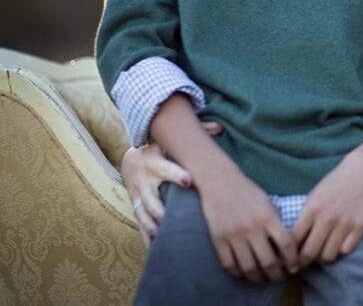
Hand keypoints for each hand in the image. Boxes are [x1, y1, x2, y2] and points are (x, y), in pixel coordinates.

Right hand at [121, 121, 222, 246]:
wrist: (131, 162)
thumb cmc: (160, 150)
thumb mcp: (170, 141)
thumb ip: (194, 134)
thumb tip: (219, 126)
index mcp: (155, 163)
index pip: (166, 169)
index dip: (176, 174)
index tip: (188, 180)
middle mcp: (144, 182)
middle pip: (151, 199)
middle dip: (161, 210)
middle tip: (172, 220)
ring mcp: (138, 198)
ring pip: (144, 215)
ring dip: (153, 227)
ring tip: (164, 237)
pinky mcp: (136, 208)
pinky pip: (140, 225)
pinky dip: (147, 237)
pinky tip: (156, 248)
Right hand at [197, 165, 298, 282]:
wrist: (221, 182)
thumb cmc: (248, 193)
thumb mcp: (268, 204)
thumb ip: (277, 224)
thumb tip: (285, 249)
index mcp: (268, 217)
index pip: (286, 245)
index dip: (293, 260)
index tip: (294, 267)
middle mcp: (252, 228)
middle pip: (268, 262)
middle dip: (276, 274)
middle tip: (278, 277)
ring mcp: (234, 235)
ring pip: (249, 267)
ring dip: (257, 277)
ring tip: (261, 277)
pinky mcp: (219, 240)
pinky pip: (229, 265)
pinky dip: (238, 273)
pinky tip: (244, 271)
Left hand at [291, 148, 362, 267]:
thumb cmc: (336, 182)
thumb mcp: (315, 195)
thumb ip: (305, 217)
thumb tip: (295, 241)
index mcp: (311, 209)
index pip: (294, 241)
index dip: (290, 253)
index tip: (291, 257)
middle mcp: (326, 219)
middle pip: (309, 253)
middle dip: (304, 262)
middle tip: (305, 262)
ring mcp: (344, 224)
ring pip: (328, 256)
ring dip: (323, 258)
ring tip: (323, 253)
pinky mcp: (359, 227)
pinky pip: (345, 251)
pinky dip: (340, 251)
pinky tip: (339, 245)